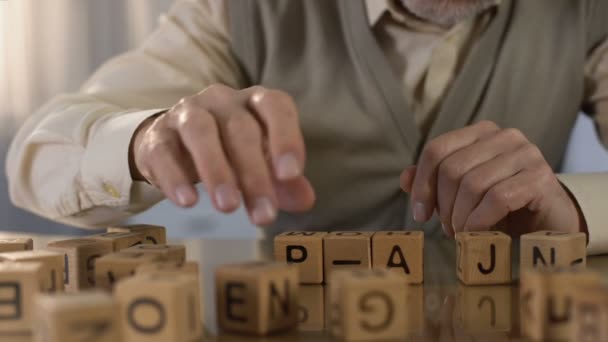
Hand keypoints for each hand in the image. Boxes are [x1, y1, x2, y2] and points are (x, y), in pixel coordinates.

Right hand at [130, 84, 315, 224]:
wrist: (173, 144)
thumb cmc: (228, 150)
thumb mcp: (260, 162)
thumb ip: (283, 182)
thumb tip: (305, 201)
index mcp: (254, 102)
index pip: (275, 106)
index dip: (286, 137)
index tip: (290, 175)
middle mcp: (222, 100)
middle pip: (240, 129)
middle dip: (254, 174)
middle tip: (263, 215)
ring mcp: (187, 114)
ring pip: (201, 132)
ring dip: (216, 171)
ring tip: (228, 207)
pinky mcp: (158, 136)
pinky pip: (164, 152)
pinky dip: (176, 177)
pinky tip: (188, 202)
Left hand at [400, 121, 585, 236]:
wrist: (549, 221)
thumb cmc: (501, 206)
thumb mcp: (462, 194)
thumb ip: (433, 183)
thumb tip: (404, 178)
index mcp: (480, 133)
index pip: (436, 149)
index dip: (422, 184)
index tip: (419, 214)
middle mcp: (504, 136)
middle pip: (452, 169)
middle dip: (444, 205)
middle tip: (447, 229)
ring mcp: (525, 153)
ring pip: (472, 184)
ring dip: (460, 217)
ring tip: (461, 234)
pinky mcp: (541, 177)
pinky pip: (497, 198)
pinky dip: (479, 221)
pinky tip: (476, 233)